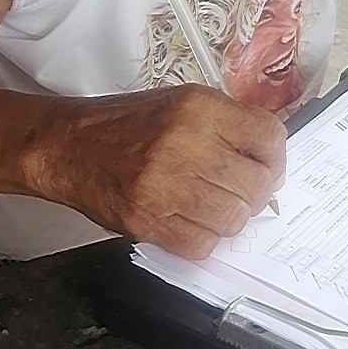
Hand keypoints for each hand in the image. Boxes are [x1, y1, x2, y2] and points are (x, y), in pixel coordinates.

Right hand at [30, 83, 285, 258]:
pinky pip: (202, 245)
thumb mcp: (184, 104)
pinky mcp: (148, 222)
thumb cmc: (130, 125)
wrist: (71, 147)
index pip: (269, 137)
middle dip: (257, 192)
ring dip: (230, 217)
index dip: (276, 157)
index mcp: (199, 109)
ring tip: (212, 205)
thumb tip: (272, 160)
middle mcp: (185, 144)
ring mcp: (165, 186)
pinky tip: (190, 221)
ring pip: (234, 218)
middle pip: (258, 184)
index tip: (267, 166)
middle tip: (239, 190)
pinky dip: (204, 239)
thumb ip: (230, 125)